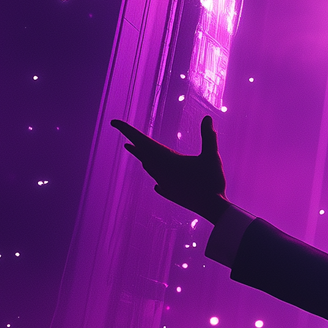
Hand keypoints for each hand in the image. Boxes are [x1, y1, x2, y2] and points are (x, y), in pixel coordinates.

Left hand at [112, 115, 227, 221]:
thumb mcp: (212, 156)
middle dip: (134, 144)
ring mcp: (165, 184)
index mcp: (166, 159)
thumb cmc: (212, 181)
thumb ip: (209, 137)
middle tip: (125, 139)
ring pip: (149, 168)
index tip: (114, 122)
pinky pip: (159, 183)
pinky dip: (156, 177)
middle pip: (142, 154)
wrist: (212, 209)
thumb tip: (207, 118)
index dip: (127, 130)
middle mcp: (161, 171)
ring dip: (143, 159)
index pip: (142, 141)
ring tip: (139, 154)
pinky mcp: (171, 194)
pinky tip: (157, 183)